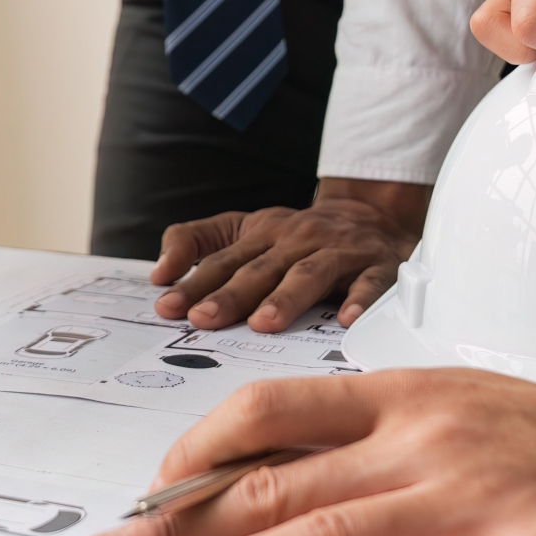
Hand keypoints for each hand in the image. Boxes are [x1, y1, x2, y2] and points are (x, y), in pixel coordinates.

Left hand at [76, 370, 535, 535]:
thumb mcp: (459, 411)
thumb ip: (372, 438)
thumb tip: (270, 475)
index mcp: (408, 401)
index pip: (272, 413)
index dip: (195, 454)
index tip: (143, 494)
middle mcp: (430, 443)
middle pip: (279, 485)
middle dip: (180, 525)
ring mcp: (479, 501)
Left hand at [151, 179, 430, 330]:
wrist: (371, 213)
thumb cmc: (300, 234)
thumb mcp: (244, 228)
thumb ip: (195, 242)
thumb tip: (159, 273)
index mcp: (261, 234)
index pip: (222, 261)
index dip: (194, 283)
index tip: (169, 306)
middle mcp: (296, 240)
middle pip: (260, 269)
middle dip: (231, 295)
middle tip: (205, 318)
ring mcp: (337, 252)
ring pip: (308, 274)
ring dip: (286, 298)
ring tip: (264, 322)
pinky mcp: (376, 265)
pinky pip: (370, 282)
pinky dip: (360, 300)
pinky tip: (346, 320)